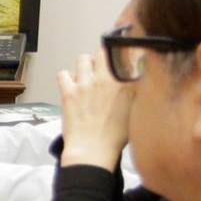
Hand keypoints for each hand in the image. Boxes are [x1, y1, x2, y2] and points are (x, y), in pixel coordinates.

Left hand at [55, 50, 132, 169]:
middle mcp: (105, 78)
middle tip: (103, 68)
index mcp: (124, 82)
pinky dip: (67, 77)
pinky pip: (63, 73)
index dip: (121, 54)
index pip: (123, 55)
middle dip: (103, 56)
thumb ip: (135, 90)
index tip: (120, 57)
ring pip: (82, 58)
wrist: (93, 150)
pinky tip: (72, 86)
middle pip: (103, 50)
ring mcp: (84, 84)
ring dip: (85, 65)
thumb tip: (136, 78)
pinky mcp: (68, 92)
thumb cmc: (116, 136)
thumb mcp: (135, 110)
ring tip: (87, 76)